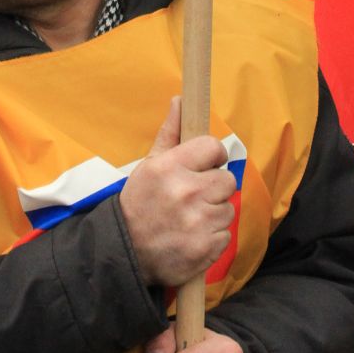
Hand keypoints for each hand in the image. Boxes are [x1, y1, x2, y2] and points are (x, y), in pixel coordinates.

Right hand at [120, 97, 236, 287]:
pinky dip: (212, 238)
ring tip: (190, 219)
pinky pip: (225, 235)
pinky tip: (192, 237)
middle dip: (214, 188)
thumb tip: (181, 100)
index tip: (205, 166)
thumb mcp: (149, 166)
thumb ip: (170, 134)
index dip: (212, 157)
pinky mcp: (205, 249)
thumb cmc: (140, 204)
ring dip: (213, 214)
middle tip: (194, 197)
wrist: (125, 252)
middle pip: (228, 180)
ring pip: (228, 209)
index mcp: (170, 167)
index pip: (214, 148)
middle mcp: (186, 192)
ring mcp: (197, 223)